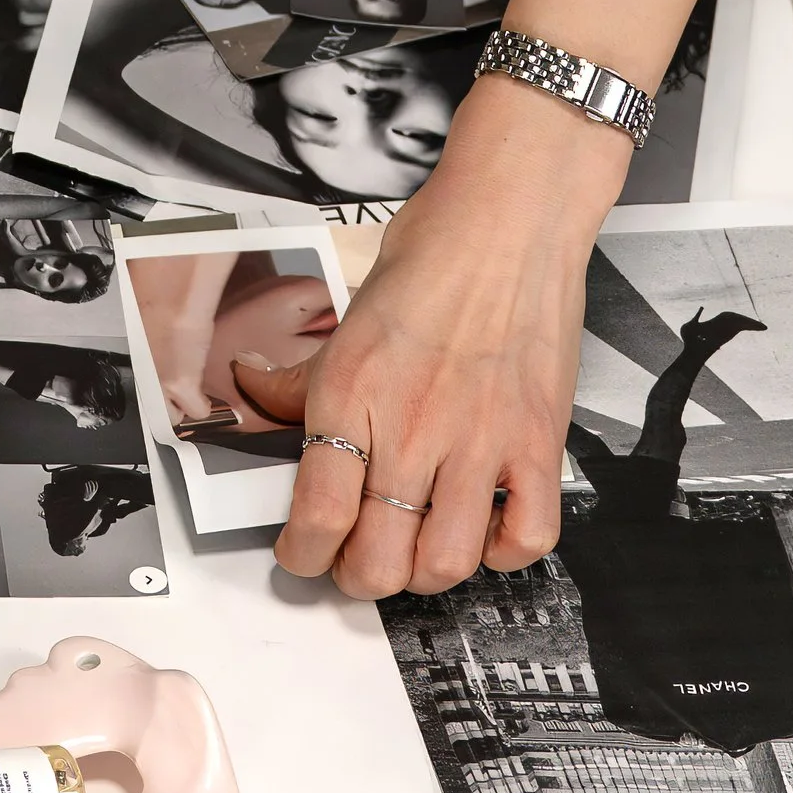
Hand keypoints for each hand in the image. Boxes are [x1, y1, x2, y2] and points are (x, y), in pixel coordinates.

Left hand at [275, 78, 623, 597]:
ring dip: (423, 572)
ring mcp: (480, 440)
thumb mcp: (347, 317)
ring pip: (445, 564)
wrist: (509, 216)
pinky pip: (525, 538)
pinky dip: (502, 551)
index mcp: (353, 393)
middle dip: (356, 576)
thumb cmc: (431, 251)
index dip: (302, 554)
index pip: (316, 515)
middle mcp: (413, 427)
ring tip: (415, 549)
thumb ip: (302, 376)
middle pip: (377, 561)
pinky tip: (485, 528)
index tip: (303, 552)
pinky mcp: (538, 442)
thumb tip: (254, 393)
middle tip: (356, 558)